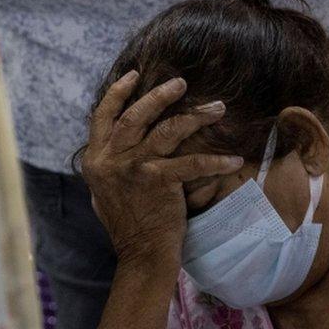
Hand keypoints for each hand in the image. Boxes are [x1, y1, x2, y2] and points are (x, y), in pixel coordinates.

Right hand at [80, 71, 241, 264]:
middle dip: (159, 95)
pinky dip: (215, 161)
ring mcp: (134, 169)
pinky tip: (233, 159)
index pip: (103, 117)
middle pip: (135, 116)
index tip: (134, 74)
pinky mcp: (158, 182)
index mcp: (95, 160)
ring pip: (166, 130)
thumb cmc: (128, 225)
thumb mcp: (104, 192)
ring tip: (216, 107)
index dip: (118, 93)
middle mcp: (111, 161)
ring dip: (194, 116)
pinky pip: (192, 163)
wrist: (141, 254)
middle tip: (181, 83)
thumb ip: (108, 165)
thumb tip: (112, 142)